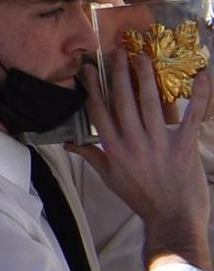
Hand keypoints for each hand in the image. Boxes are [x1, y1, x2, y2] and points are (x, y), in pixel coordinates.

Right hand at [72, 51, 212, 269]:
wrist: (173, 219)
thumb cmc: (141, 198)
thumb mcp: (110, 178)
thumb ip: (91, 157)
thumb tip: (70, 143)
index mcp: (114, 148)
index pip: (99, 111)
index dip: (93, 87)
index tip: (89, 68)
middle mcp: (133, 142)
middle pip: (123, 100)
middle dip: (119, 73)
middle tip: (117, 51)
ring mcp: (159, 143)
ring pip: (150, 103)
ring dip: (146, 77)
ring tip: (142, 57)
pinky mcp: (184, 147)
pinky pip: (192, 117)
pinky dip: (199, 96)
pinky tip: (202, 77)